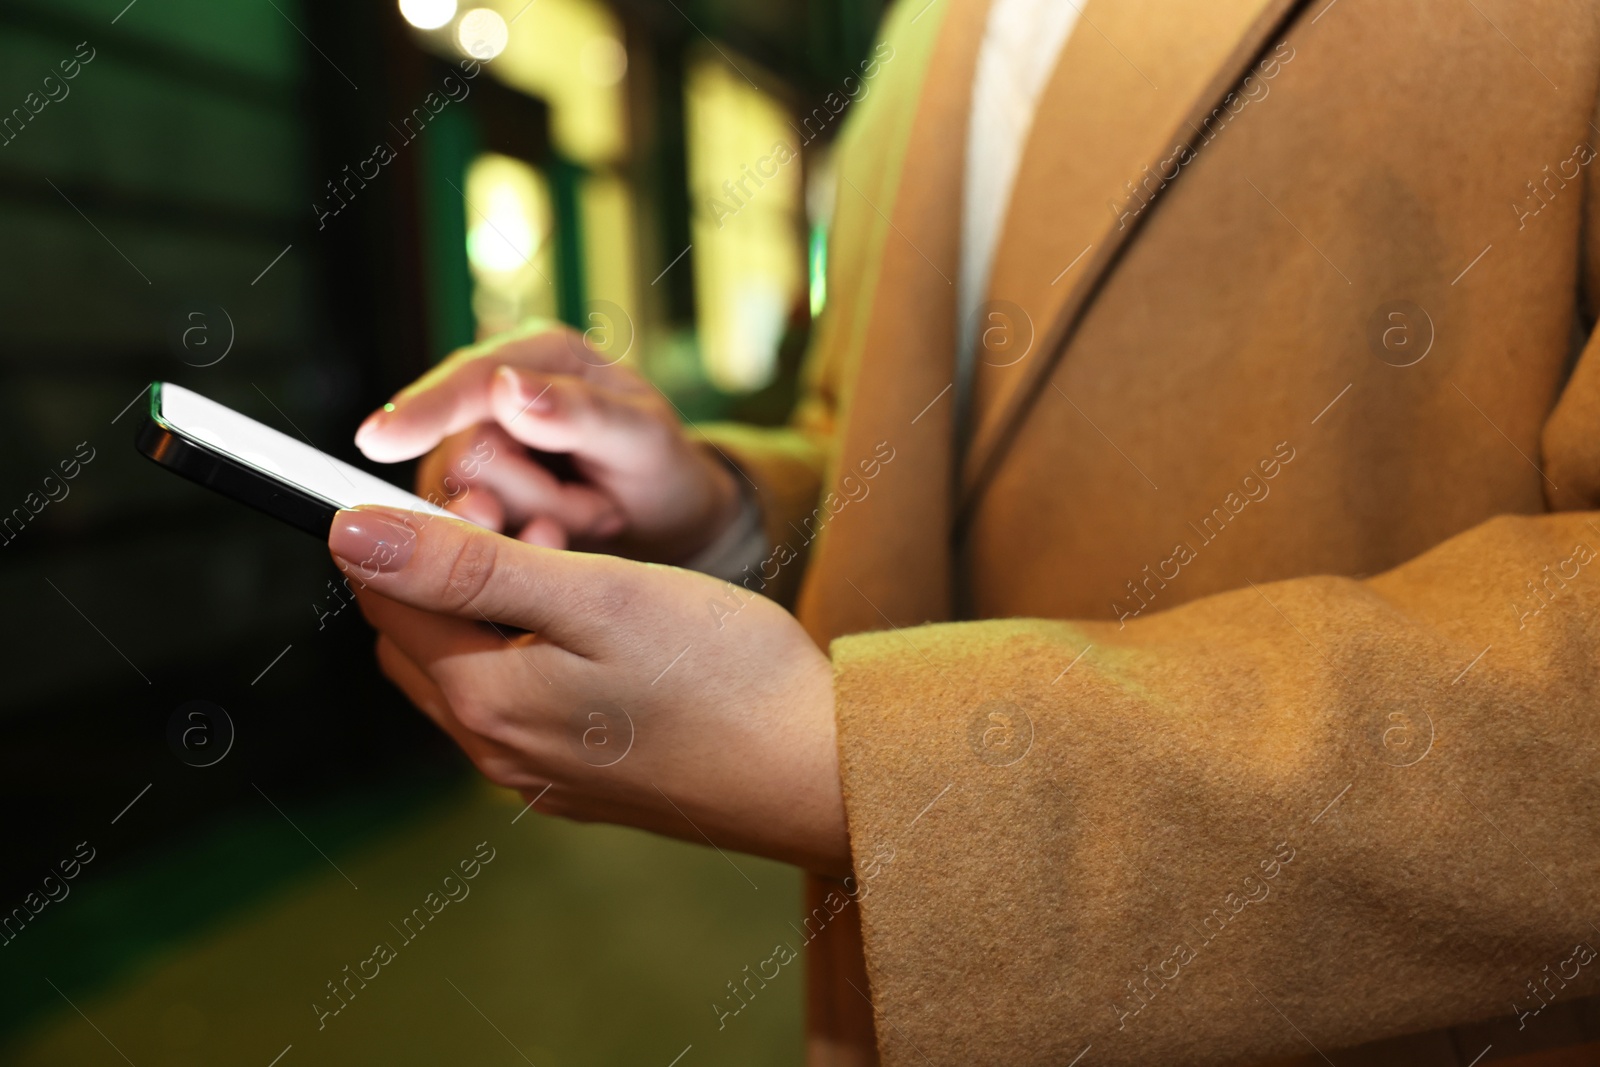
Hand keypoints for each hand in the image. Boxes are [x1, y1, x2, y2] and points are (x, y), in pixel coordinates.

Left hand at [328, 504, 850, 876]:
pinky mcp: (579, 784)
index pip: (385, 595)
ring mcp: (537, 775)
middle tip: (519, 521)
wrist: (819, 773)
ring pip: (463, 673)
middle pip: (413, 640)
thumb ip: (468, 565)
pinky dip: (523, 656)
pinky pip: (515, 708)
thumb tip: (350, 532)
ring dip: (482, 615)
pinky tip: (591, 634)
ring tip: (564, 568)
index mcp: (487, 699)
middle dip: (436, 572)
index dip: (398, 525)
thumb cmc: (725, 675)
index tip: (450, 477)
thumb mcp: (596, 595)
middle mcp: (495, 750)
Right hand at [351, 321, 743, 561]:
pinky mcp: (472, 499)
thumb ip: (581, 412)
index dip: (423, 411)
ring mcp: (479, 450)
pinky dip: (521, 548)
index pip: (468, 380)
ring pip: (463, 505)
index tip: (377, 440)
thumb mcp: (643, 438)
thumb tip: (508, 388)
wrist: (669, 521)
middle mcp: (497, 396)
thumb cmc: (662, 467)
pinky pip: (466, 539)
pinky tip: (560, 535)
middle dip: (535, 497)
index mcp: (541, 357)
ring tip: (588, 513)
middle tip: (597, 500)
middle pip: (463, 459)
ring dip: (532, 524)